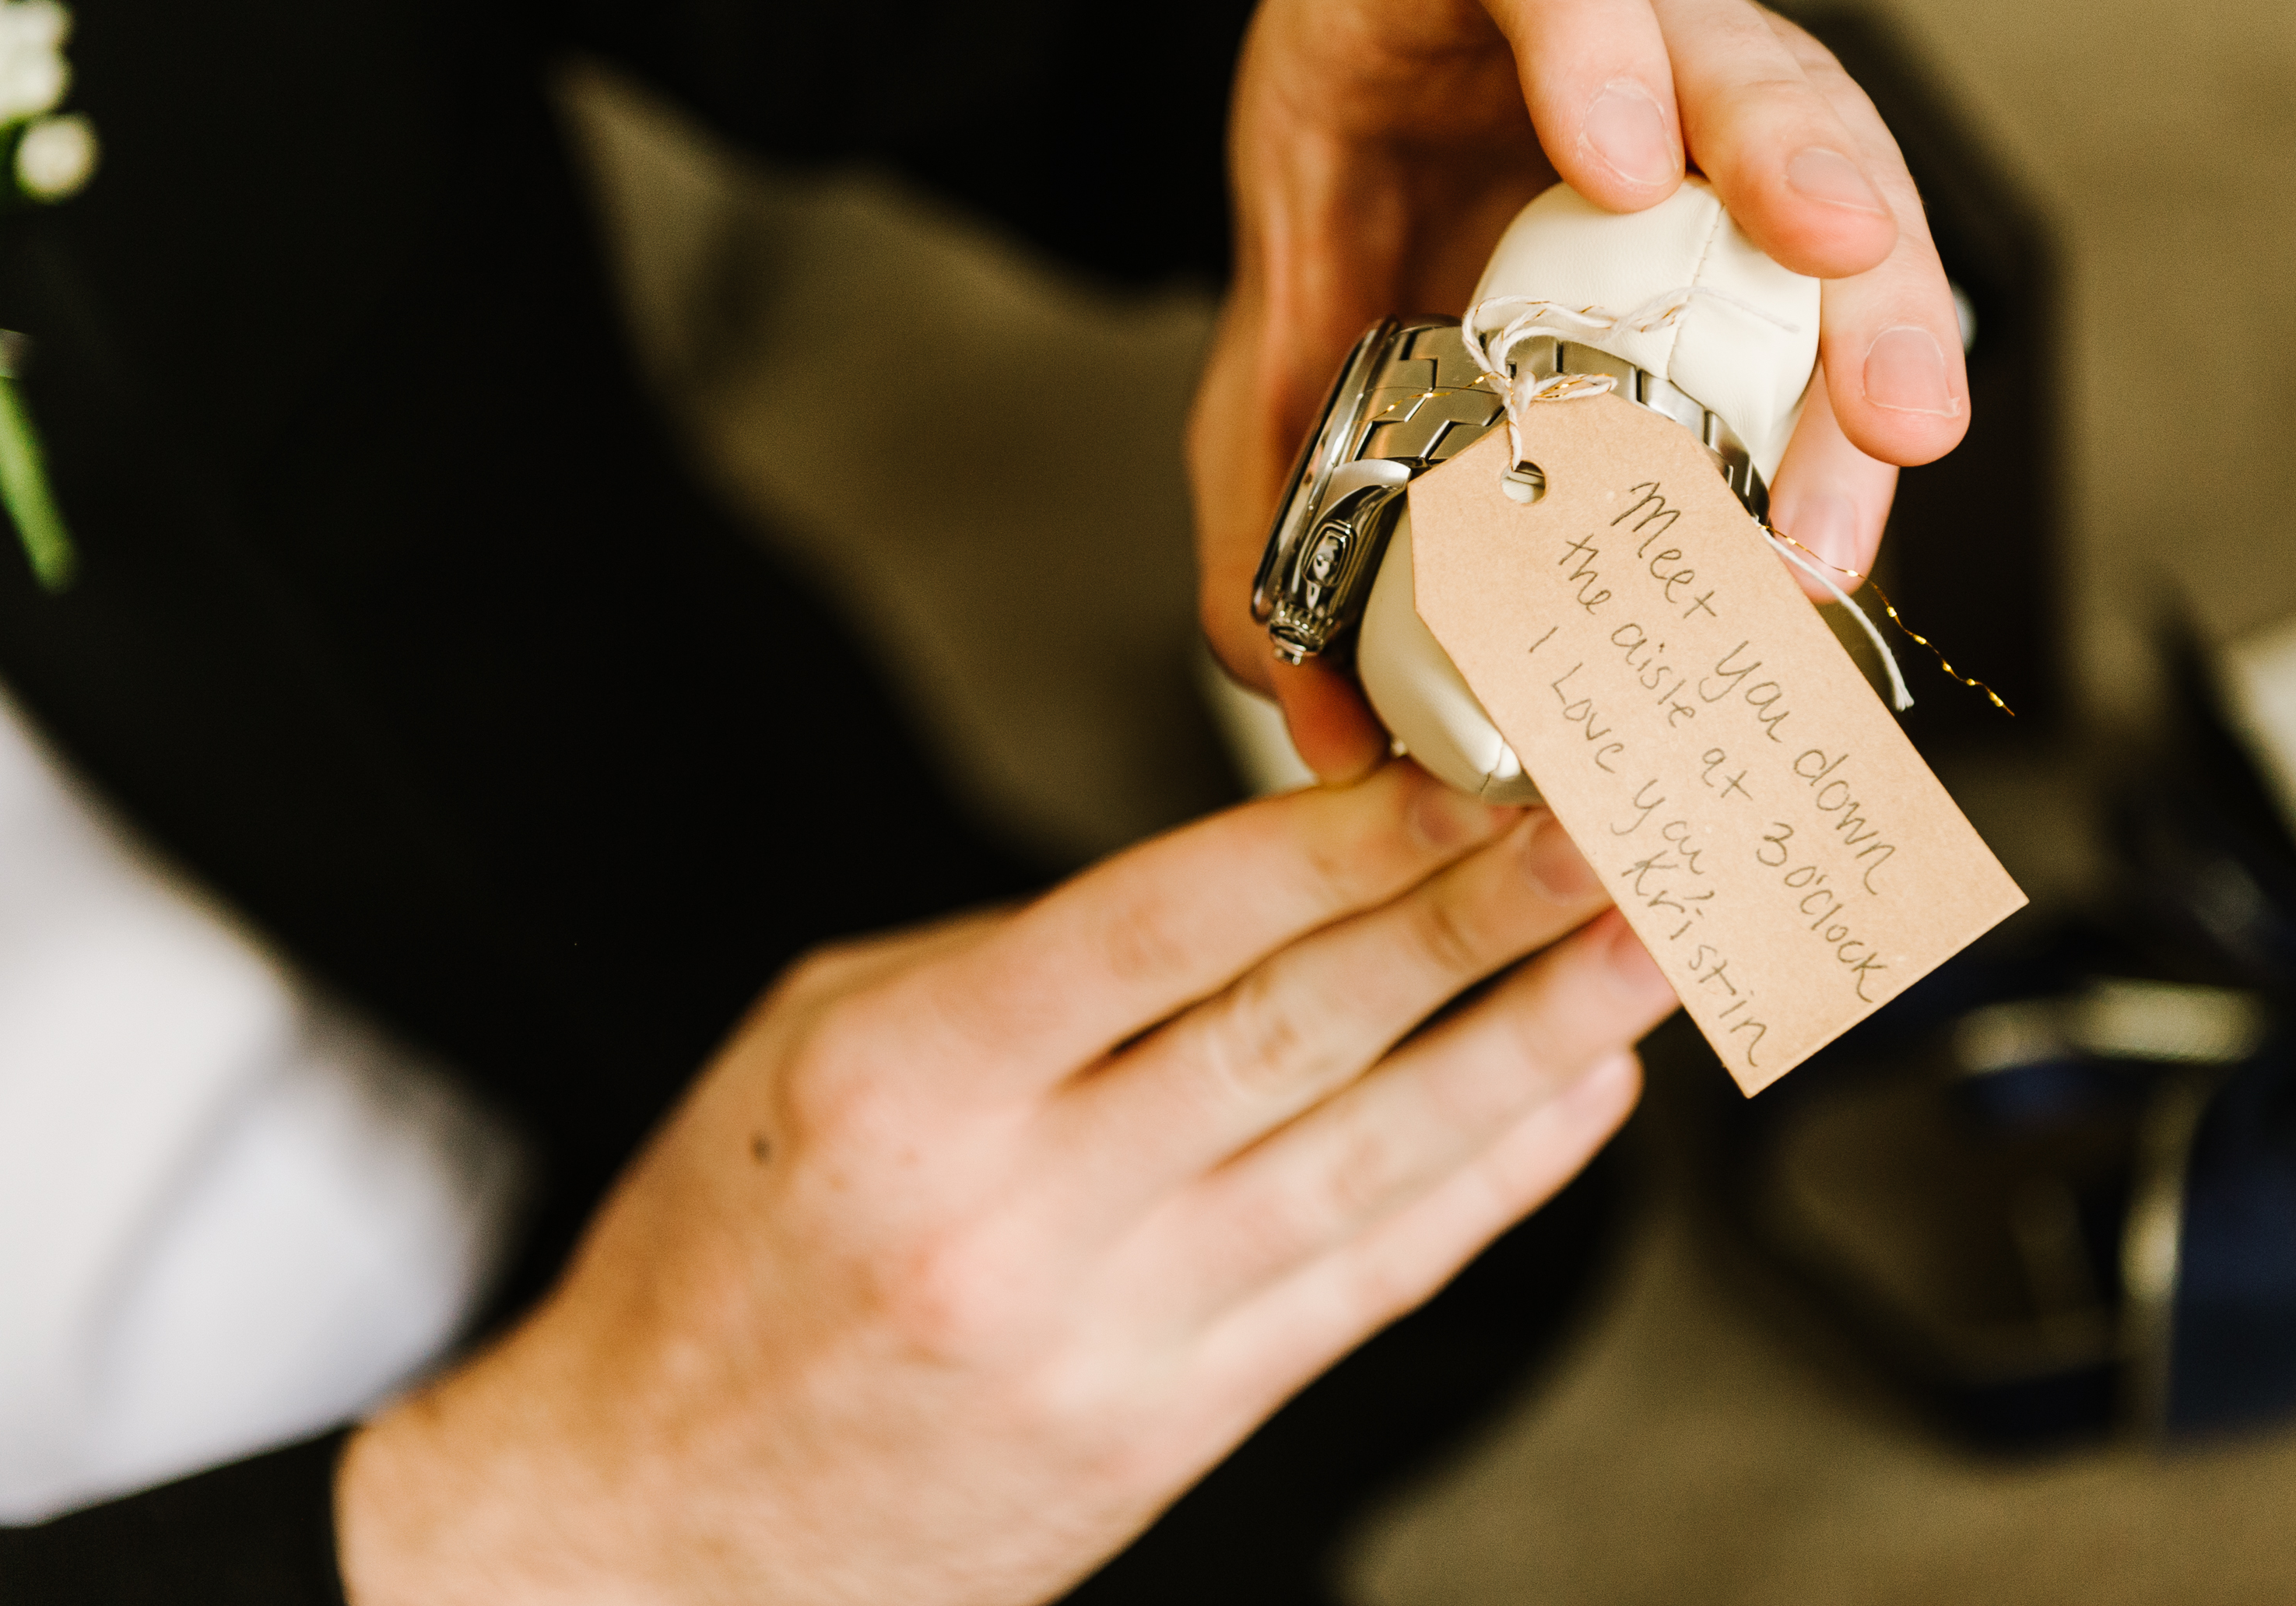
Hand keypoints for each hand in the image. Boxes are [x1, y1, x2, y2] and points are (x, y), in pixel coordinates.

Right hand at [335, 762, 1675, 1605]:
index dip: (1338, 839)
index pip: (1166, 923)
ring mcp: (1111, 1332)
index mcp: (910, 1077)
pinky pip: (1364, 1285)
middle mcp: (1020, 1206)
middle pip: (1300, 1032)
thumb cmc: (724, 1262)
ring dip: (1529, 1048)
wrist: (647, 1531)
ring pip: (1373, 1165)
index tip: (1466, 765)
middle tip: (1614, 827)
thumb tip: (1242, 891)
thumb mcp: (815, 1044)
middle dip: (1479, 918)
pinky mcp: (1172, 1426)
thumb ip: (1024, 963)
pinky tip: (1572, 1102)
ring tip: (1649, 955)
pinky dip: (1483, 1189)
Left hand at [1191, 0, 1968, 779]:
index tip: (1617, 166)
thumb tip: (1327, 716)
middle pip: (1731, 50)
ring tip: (1888, 440)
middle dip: (1798, 175)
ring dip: (1873, 304)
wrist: (1380, 139)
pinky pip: (1846, 260)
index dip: (1585, 30)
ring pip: (1834, 152)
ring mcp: (1717, 88)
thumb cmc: (1347, 189)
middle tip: (1831, 293)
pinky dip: (1861, 372)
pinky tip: (1868, 476)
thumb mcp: (1274, 308)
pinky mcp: (1773, 186)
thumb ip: (1268, 488)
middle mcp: (1621, 7)